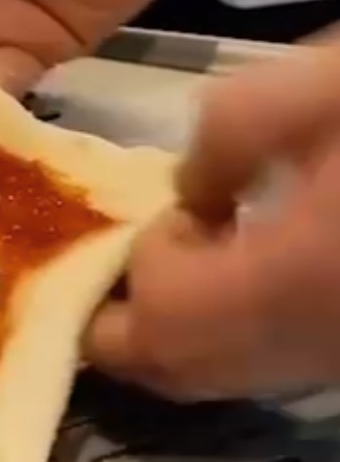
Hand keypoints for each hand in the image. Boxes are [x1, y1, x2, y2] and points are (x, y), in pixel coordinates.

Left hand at [89, 45, 339, 398]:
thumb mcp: (332, 80)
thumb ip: (235, 129)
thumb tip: (191, 191)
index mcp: (299, 278)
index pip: (162, 323)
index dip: (145, 264)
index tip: (182, 207)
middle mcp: (324, 346)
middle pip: (183, 374)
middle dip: (140, 319)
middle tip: (148, 247)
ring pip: (232, 381)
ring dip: (190, 330)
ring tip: (202, 250)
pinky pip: (284, 365)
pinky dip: (244, 332)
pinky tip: (271, 261)